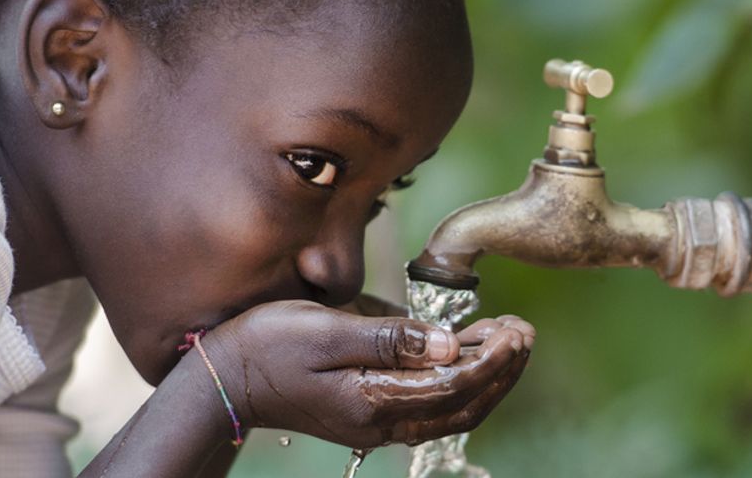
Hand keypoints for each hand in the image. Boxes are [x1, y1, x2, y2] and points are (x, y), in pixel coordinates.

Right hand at [196, 301, 534, 447]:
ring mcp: (378, 421)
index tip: (516, 331)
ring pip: (452, 409)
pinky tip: (471, 351)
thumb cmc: (270, 344)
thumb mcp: (328, 330)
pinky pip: (432, 403)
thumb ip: (391, 338)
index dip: (492, 360)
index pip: (454, 386)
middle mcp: (382, 421)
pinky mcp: (373, 410)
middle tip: (524, 332)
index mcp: (374, 401)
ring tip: (510, 338)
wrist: (227, 377)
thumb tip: (450, 345)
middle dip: (501, 370)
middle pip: (463, 406)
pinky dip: (461, 381)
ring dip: (486, 377)